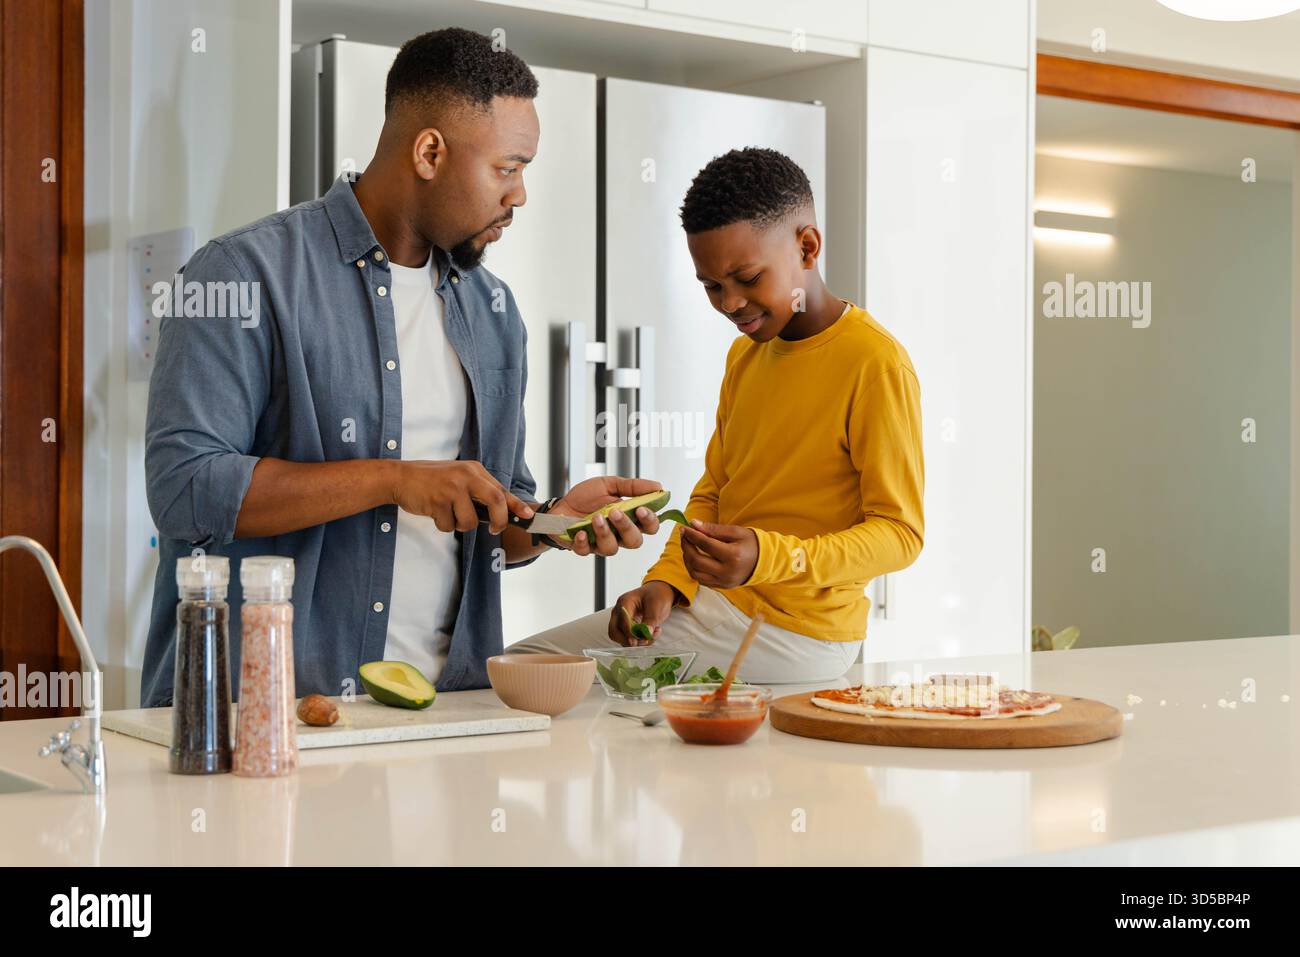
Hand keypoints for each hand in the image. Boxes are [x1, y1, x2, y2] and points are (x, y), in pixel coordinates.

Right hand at [391, 460, 533, 533]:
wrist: (400, 477)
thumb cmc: (432, 481)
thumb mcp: (459, 477)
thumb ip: (478, 490)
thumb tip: (501, 512)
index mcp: (474, 470)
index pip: (501, 489)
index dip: (516, 505)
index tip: (528, 517)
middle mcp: (465, 476)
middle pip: (496, 500)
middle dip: (499, 520)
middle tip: (494, 529)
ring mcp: (451, 488)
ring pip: (470, 521)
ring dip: (461, 526)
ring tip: (449, 514)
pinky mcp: (437, 501)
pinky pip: (449, 526)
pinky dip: (444, 525)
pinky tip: (434, 513)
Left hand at [546, 475, 662, 556]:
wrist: (560, 505)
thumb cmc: (586, 498)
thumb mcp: (609, 485)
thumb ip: (632, 487)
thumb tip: (658, 486)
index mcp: (629, 519)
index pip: (650, 526)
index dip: (650, 521)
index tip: (642, 509)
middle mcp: (618, 534)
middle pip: (634, 541)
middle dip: (627, 527)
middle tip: (615, 512)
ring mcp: (601, 543)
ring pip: (612, 549)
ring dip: (605, 533)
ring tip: (596, 518)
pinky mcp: (584, 548)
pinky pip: (587, 551)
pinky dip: (583, 541)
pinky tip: (580, 531)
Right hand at [609, 581, 677, 645]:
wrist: (659, 594)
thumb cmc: (656, 595)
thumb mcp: (656, 605)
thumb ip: (651, 619)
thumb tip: (646, 633)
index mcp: (625, 602)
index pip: (621, 621)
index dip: (630, 633)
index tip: (640, 639)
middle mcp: (619, 612)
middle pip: (614, 632)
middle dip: (629, 640)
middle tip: (644, 641)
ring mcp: (622, 621)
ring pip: (621, 638)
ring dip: (636, 642)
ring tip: (653, 635)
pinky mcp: (627, 628)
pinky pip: (629, 639)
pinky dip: (640, 641)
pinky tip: (652, 634)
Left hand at [679, 520, 758, 588]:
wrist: (763, 561)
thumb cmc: (750, 543)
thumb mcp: (735, 532)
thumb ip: (713, 529)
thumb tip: (693, 524)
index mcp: (733, 556)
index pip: (705, 544)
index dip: (692, 535)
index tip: (684, 528)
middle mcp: (727, 572)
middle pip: (697, 560)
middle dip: (686, 547)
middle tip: (684, 536)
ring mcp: (724, 582)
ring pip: (695, 573)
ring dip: (687, 559)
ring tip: (688, 546)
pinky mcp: (721, 586)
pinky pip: (700, 580)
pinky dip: (693, 568)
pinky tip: (694, 558)